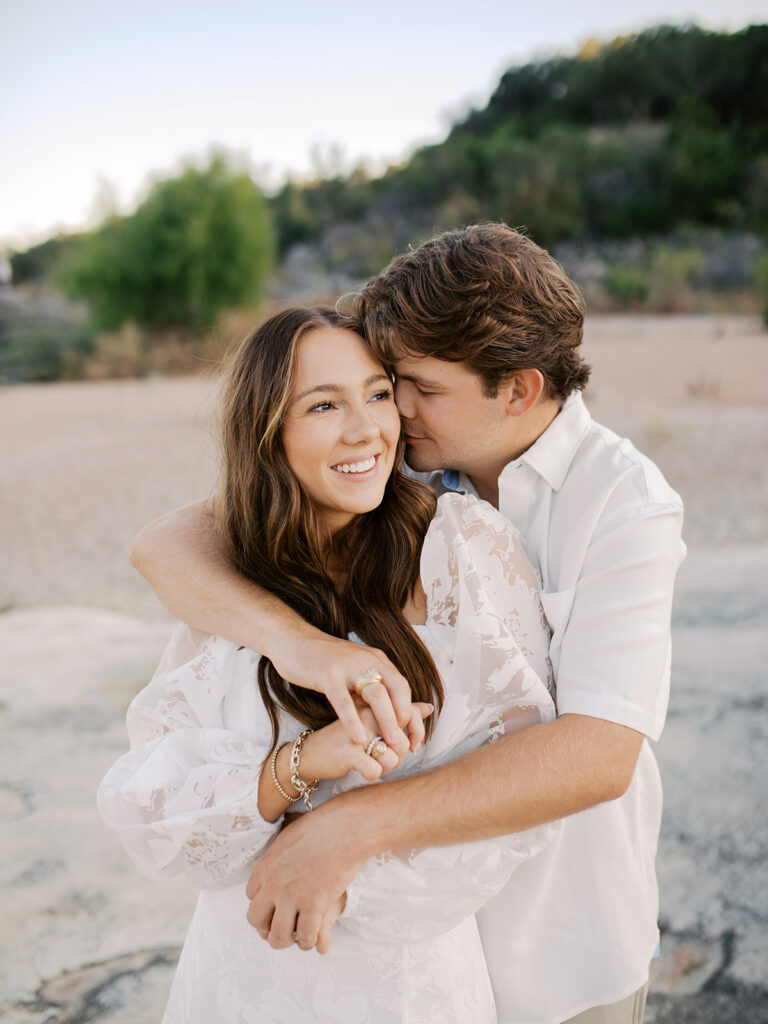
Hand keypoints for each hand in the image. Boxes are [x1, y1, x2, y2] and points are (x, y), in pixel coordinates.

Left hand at [246, 796, 369, 953]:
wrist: (345, 828)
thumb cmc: (322, 827)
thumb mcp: (288, 838)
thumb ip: (277, 858)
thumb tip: (276, 868)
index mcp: (266, 867)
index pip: (250, 897)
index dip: (264, 903)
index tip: (276, 905)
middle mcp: (274, 885)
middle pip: (256, 920)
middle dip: (268, 927)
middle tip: (283, 926)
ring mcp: (293, 897)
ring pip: (278, 936)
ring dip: (288, 939)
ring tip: (298, 935)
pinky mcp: (314, 905)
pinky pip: (305, 937)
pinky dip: (309, 940)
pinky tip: (315, 934)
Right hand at [269, 631, 422, 754]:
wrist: (292, 640)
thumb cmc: (325, 663)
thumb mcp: (356, 673)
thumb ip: (375, 689)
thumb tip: (397, 712)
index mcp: (376, 660)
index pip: (404, 687)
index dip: (412, 714)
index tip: (412, 739)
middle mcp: (367, 660)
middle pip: (397, 688)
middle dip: (404, 717)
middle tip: (406, 744)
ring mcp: (347, 666)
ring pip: (375, 693)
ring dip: (386, 719)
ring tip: (388, 743)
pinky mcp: (327, 674)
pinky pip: (343, 700)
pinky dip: (352, 720)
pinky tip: (358, 738)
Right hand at [302, 703, 433, 783]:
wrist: (309, 753)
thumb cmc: (345, 737)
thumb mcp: (371, 720)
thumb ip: (400, 713)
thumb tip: (429, 707)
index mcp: (374, 703)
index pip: (411, 716)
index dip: (415, 735)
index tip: (408, 747)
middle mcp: (367, 713)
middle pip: (403, 741)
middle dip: (398, 756)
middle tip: (382, 757)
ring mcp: (357, 732)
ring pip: (393, 758)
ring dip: (386, 768)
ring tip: (370, 763)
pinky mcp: (349, 752)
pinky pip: (377, 771)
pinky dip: (372, 775)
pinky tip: (360, 770)